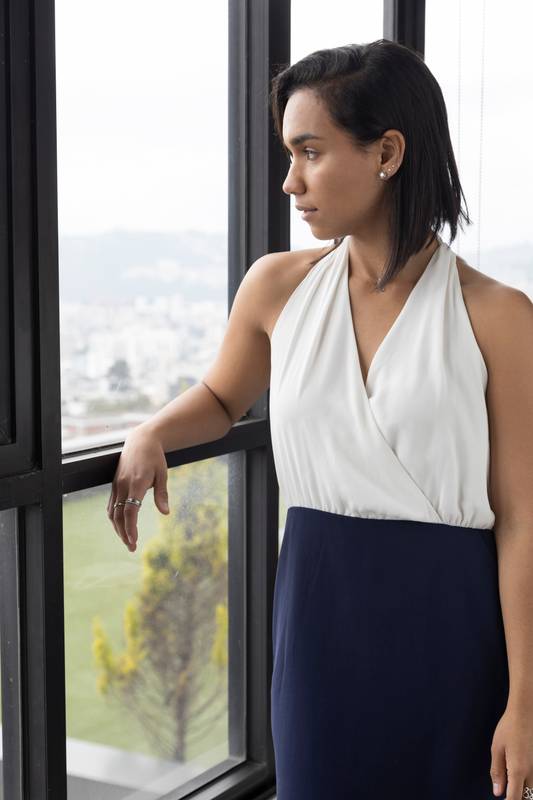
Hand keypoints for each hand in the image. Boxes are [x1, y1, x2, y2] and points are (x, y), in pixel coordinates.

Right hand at [106, 425, 169, 551]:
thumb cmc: (155, 457)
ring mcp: (116, 484)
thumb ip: (162, 494)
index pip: (130, 510)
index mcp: (137, 483)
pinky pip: (111, 505)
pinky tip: (120, 526)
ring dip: (118, 528)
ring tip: (127, 540)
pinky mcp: (114, 484)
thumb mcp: (163, 473)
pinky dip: (114, 518)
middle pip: (119, 515)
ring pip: (112, 512)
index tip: (134, 541)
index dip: (130, 527)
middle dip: (124, 533)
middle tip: (132, 548)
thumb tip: (165, 513)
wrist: (141, 440)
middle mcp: (123, 485)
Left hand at [491, 703, 532, 798]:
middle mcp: (531, 772)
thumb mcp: (496, 749)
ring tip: (510, 780)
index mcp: (518, 770)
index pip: (515, 798)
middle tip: (506, 790)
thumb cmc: (509, 728)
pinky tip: (516, 770)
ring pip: (532, 788)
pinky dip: (526, 779)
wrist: (526, 713)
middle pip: (527, 796)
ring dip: (522, 788)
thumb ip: (497, 771)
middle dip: (516, 796)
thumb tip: (497, 792)